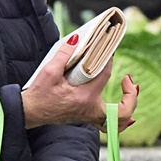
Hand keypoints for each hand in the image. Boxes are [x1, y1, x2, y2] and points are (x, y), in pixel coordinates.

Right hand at [21, 36, 138, 129]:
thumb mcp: (48, 72)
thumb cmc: (38, 95)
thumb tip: (76, 39)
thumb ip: (63, 55)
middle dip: (131, 95)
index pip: (105, 75)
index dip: (109, 59)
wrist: (30, 112)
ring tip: (127, 86)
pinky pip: (109, 122)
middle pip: (122, 112)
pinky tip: (118, 99)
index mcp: (84, 98)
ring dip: (128, 105)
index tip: (110, 48)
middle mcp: (90, 110)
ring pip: (118, 120)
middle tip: (128, 79)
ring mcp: (90, 116)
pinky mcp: (87, 117)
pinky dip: (118, 114)